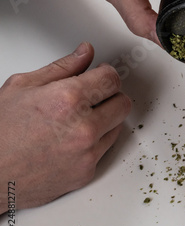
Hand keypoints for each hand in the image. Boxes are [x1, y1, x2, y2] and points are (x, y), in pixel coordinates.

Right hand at [0, 42, 130, 212]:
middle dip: (110, 96)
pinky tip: (71, 139)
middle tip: (92, 97)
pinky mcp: (88, 172)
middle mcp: (83, 128)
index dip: (105, 75)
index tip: (100, 76)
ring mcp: (88, 153)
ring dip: (105, 120)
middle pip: (122, 103)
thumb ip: (62, 67)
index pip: (112, 79)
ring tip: (76, 120)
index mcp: (68, 100)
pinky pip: (105, 150)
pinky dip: (94, 142)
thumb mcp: (22, 86)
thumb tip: (85, 52)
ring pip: (117, 127)